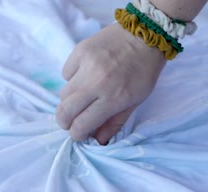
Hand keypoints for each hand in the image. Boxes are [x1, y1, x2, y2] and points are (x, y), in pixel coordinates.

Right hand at [56, 23, 165, 144]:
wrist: (144, 34)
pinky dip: (72, 79)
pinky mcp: (79, 51)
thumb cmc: (143, 72)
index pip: (82, 124)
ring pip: (63, 94)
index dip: (77, 134)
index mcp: (113, 98)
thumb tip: (98, 141)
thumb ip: (114, 122)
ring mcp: (86, 65)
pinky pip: (66, 73)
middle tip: (70, 122)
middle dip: (65, 122)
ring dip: (70, 101)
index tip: (79, 134)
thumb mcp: (135, 101)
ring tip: (82, 98)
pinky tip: (85, 76)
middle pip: (65, 111)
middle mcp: (97, 83)